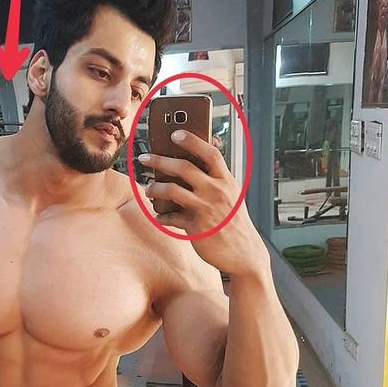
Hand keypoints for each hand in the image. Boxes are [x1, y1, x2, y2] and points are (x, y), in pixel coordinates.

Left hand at [138, 129, 268, 275]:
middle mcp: (216, 191)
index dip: (192, 140)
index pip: (210, 153)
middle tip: (144, 158)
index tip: (175, 133)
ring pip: (172, 190)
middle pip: (183, 167)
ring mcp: (205, 208)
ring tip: (148, 189)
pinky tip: (159, 216)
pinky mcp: (195, 226)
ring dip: (154, 188)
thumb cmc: (234, 223)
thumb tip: (192, 166)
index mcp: (226, 181)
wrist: (243, 253)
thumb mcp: (232, 196)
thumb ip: (216, 180)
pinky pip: (170, 217)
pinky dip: (161, 216)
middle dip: (159, 160)